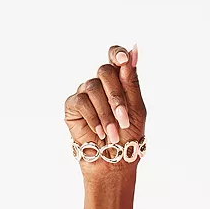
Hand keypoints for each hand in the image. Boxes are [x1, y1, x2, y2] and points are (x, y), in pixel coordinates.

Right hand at [64, 44, 145, 174]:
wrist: (115, 158)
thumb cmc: (128, 134)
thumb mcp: (136, 108)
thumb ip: (131, 81)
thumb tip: (133, 51)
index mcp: (119, 81)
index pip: (115, 57)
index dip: (116, 53)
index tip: (122, 58)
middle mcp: (101, 83)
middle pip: (105, 71)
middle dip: (117, 97)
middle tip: (124, 120)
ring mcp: (85, 92)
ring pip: (93, 88)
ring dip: (107, 113)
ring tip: (113, 133)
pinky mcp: (73, 105)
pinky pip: (82, 102)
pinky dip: (94, 118)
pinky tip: (100, 132)